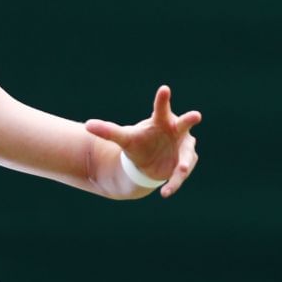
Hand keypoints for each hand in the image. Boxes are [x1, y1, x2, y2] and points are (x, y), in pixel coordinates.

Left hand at [86, 85, 201, 197]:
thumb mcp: (124, 139)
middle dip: (190, 120)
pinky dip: (174, 183)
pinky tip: (165, 193)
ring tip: (182, 169)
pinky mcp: (185, 163)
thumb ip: (108, 131)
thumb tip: (86, 125)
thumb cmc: (139, 143)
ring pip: (186, 154)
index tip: (164, 89)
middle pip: (185, 124)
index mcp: (162, 120)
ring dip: (185, 162)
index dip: (163, 99)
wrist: (148, 163)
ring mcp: (184, 147)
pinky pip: (180, 174)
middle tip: (196, 115)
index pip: (161, 108)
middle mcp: (177, 131)